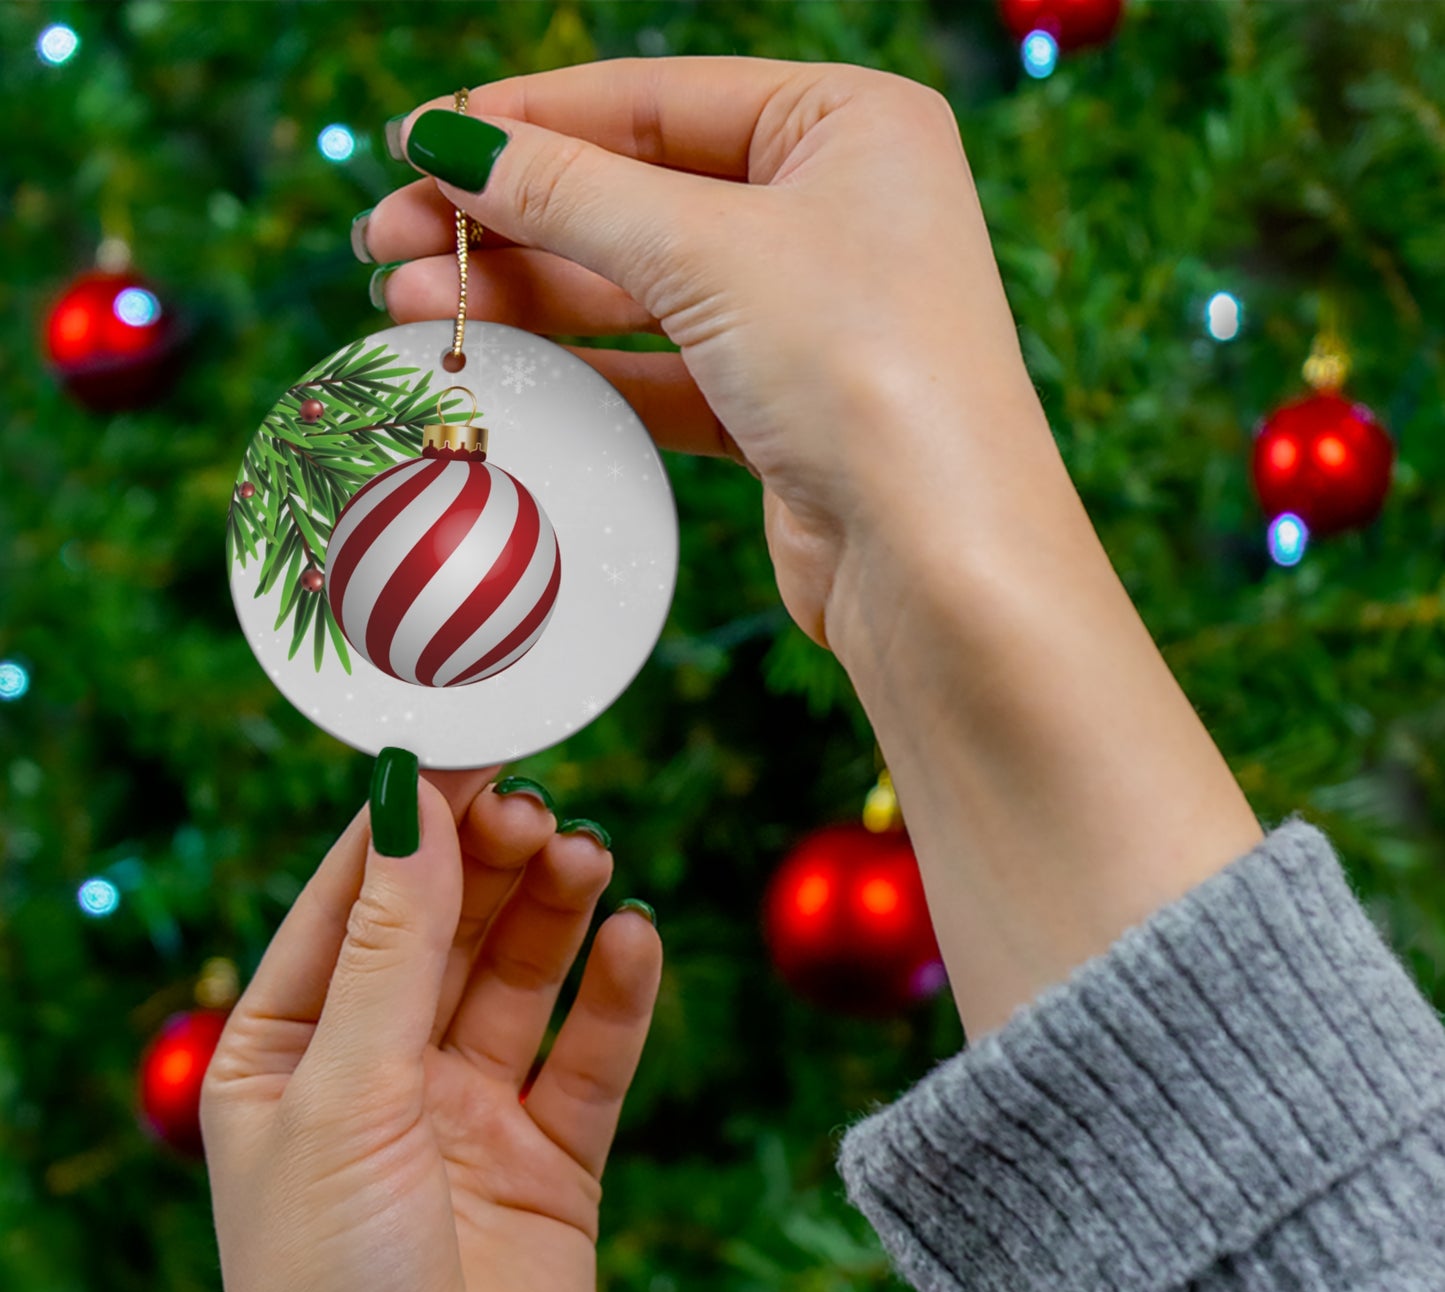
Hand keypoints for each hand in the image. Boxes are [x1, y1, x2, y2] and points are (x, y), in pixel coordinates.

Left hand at [201, 767, 661, 1291]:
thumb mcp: (345, 1096)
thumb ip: (390, 947)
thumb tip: (410, 802)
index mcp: (290, 1053)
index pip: (352, 902)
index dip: (409, 823)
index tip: (468, 747)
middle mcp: (380, 1073)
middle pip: (446, 928)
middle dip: (491, 862)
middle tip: (539, 808)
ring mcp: (469, 1114)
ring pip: (521, 978)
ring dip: (555, 911)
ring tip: (589, 857)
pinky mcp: (552, 1159)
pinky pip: (590, 1055)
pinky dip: (617, 994)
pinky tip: (635, 938)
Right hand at [361, 56, 1056, 659]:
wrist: (937, 562)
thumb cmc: (863, 370)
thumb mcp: (707, 251)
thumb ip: (572, 193)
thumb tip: (451, 142)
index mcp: (848, 125)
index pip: (655, 100)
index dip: (527, 120)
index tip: (416, 141)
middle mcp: (835, 210)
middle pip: (637, 194)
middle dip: (508, 218)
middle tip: (386, 240)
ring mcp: (808, 314)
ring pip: (640, 288)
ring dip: (526, 296)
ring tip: (407, 305)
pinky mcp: (782, 408)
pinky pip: (661, 370)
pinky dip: (580, 368)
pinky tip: (494, 365)